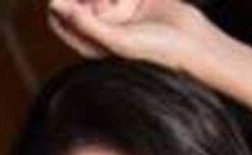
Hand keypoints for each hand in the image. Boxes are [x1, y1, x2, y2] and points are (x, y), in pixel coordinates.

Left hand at [46, 0, 217, 70]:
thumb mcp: (120, 42)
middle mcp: (103, 28)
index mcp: (93, 44)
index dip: (62, 4)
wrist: (195, 44)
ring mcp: (118, 12)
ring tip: (130, 4)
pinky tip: (138, 1)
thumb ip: (87, 25)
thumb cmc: (159, 52)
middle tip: (109, 3)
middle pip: (79, 0)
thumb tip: (56, 6)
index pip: (61, 19)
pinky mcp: (135, 0)